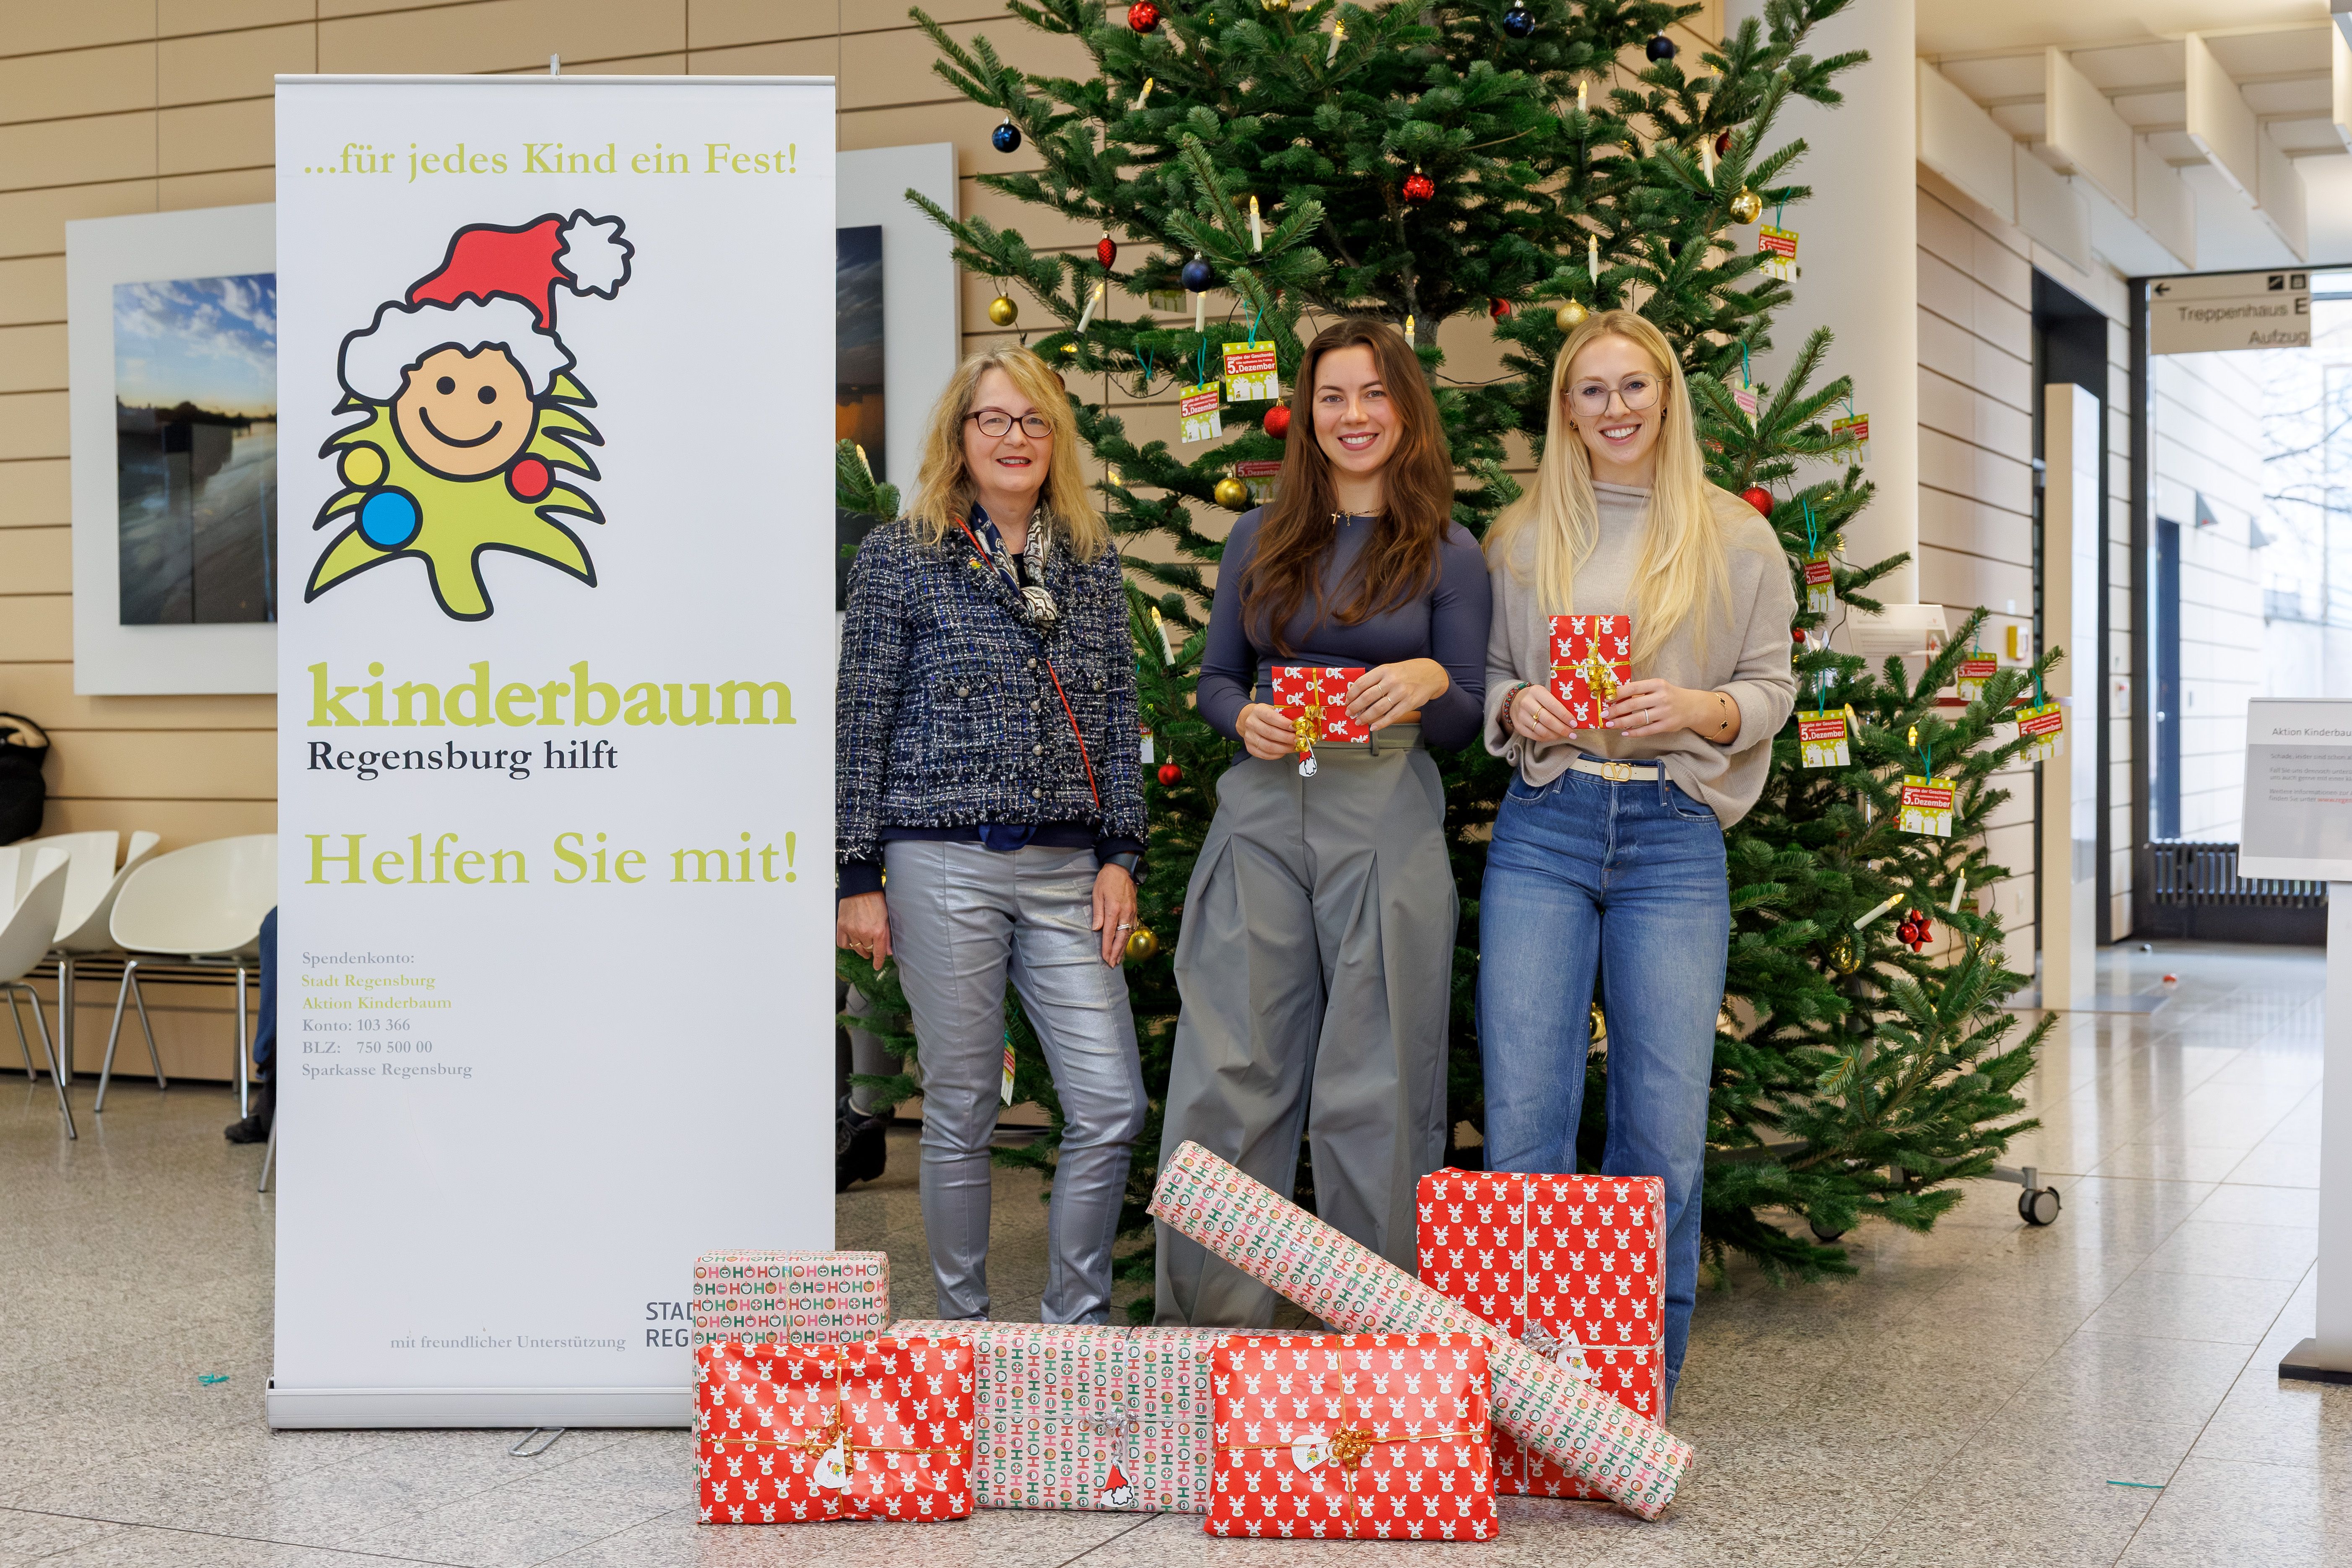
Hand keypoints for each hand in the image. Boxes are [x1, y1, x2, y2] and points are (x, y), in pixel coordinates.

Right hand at [836, 891, 890, 967]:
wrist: (860, 888)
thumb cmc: (876, 900)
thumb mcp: (886, 917)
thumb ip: (887, 936)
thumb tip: (888, 952)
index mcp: (878, 931)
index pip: (878, 952)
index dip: (878, 961)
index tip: (877, 966)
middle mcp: (864, 933)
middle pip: (867, 950)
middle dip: (870, 949)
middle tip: (871, 945)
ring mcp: (851, 930)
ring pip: (856, 948)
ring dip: (860, 947)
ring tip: (863, 943)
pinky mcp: (842, 926)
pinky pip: (843, 943)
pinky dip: (847, 944)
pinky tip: (852, 940)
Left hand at [1091, 862, 1137, 966]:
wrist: (1122, 868)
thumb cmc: (1106, 880)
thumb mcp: (1097, 894)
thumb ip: (1097, 912)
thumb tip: (1096, 929)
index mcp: (1113, 909)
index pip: (1110, 933)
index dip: (1107, 947)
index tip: (1105, 958)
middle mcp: (1125, 913)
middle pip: (1121, 937)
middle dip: (1117, 952)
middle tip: (1112, 964)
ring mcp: (1132, 912)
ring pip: (1128, 934)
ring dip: (1123, 948)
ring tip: (1118, 959)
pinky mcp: (1135, 910)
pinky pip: (1132, 927)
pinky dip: (1128, 938)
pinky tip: (1125, 944)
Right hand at [1236, 701, 1297, 760]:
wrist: (1251, 720)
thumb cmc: (1266, 715)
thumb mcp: (1275, 709)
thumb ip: (1286, 715)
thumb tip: (1301, 724)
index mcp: (1258, 711)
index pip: (1270, 717)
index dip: (1284, 723)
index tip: (1295, 727)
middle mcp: (1251, 723)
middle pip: (1270, 733)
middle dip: (1287, 738)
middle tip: (1298, 739)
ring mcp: (1249, 736)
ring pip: (1267, 746)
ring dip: (1284, 748)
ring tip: (1294, 747)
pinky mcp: (1250, 748)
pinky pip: (1265, 755)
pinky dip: (1277, 755)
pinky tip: (1284, 751)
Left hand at [1346, 658, 1449, 731]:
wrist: (1430, 674)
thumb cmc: (1406, 672)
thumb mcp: (1390, 669)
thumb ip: (1375, 679)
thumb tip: (1357, 693)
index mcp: (1384, 670)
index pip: (1361, 683)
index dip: (1351, 694)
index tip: (1346, 701)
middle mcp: (1392, 681)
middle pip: (1367, 697)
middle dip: (1355, 707)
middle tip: (1349, 713)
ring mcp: (1401, 693)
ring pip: (1378, 708)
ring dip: (1365, 717)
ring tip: (1358, 721)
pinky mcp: (1409, 703)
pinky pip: (1392, 716)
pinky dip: (1381, 723)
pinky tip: (1373, 727)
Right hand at [1507, 682, 1586, 743]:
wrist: (1515, 700)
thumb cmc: (1537, 697)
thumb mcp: (1545, 693)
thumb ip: (1557, 702)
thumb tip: (1574, 716)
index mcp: (1536, 691)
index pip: (1553, 705)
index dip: (1565, 716)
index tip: (1574, 723)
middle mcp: (1527, 703)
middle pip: (1548, 720)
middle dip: (1562, 728)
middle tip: (1572, 733)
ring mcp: (1521, 716)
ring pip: (1542, 730)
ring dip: (1556, 735)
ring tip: (1564, 735)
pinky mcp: (1519, 727)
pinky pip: (1536, 736)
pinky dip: (1547, 738)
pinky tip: (1554, 736)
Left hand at [1606, 679, 1737, 741]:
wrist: (1692, 706)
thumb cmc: (1669, 695)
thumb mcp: (1658, 687)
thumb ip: (1641, 691)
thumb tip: (1615, 696)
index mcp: (1657, 684)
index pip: (1633, 688)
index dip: (1617, 694)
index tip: (1606, 699)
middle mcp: (1661, 697)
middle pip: (1633, 705)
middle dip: (1615, 710)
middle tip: (1604, 714)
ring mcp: (1665, 712)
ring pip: (1638, 719)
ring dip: (1621, 722)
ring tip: (1610, 724)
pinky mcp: (1667, 725)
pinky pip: (1646, 730)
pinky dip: (1634, 733)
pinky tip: (1624, 732)